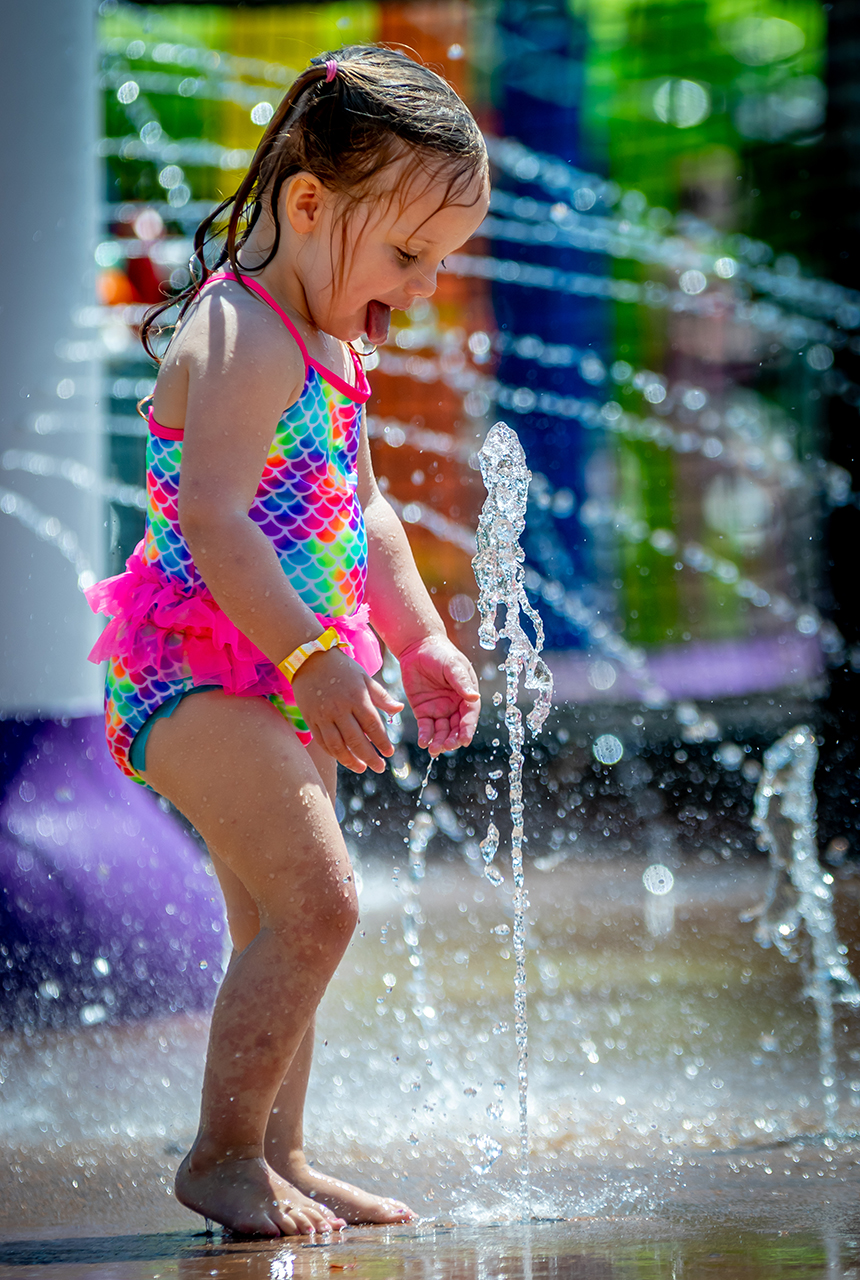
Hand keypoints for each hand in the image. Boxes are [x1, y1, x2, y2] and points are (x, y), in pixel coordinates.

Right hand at [291, 648, 402, 772]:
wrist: (309, 659)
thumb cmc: (342, 668)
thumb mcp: (365, 678)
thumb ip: (382, 696)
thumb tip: (399, 710)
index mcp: (356, 698)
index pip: (373, 726)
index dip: (382, 742)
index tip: (390, 752)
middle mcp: (339, 709)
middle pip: (356, 740)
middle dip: (369, 757)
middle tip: (379, 767)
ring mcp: (323, 716)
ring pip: (337, 746)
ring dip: (350, 761)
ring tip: (361, 768)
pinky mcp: (311, 719)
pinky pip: (322, 742)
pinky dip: (333, 754)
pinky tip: (343, 758)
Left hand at [399, 635, 480, 756]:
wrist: (418, 647)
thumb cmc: (440, 653)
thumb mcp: (452, 666)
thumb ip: (461, 682)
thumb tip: (474, 696)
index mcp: (467, 695)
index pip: (469, 716)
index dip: (467, 729)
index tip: (464, 740)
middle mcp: (455, 706)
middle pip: (456, 728)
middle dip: (452, 739)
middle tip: (446, 747)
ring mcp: (439, 710)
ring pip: (441, 731)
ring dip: (439, 742)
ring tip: (433, 750)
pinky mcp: (423, 711)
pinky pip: (426, 727)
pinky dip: (425, 735)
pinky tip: (423, 742)